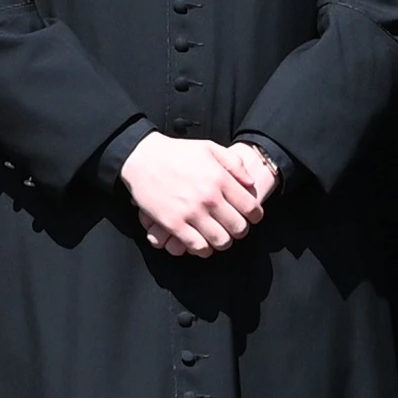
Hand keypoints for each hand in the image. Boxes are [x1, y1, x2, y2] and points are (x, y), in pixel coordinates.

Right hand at [119, 133, 276, 256]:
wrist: (142, 158)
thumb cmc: (176, 152)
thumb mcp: (209, 148)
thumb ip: (234, 164)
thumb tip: (250, 183)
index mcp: (220, 179)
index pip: (251, 207)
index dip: (255, 216)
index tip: (251, 217)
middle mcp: (209, 197)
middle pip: (239, 228)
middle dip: (240, 230)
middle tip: (234, 227)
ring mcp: (191, 212)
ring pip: (221, 241)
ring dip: (223, 242)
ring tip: (219, 236)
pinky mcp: (174, 224)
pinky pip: (197, 246)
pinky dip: (203, 249)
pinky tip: (202, 242)